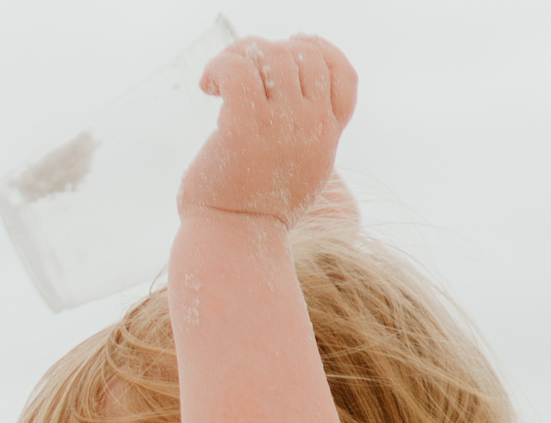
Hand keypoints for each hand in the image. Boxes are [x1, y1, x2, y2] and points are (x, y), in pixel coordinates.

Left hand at [178, 34, 357, 227]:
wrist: (234, 244)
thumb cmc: (257, 213)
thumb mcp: (299, 173)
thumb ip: (303, 134)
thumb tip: (287, 93)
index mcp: (326, 138)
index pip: (342, 73)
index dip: (318, 51)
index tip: (289, 49)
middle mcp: (310, 128)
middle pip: (304, 56)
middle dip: (271, 52)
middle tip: (243, 72)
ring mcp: (280, 127)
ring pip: (270, 56)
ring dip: (240, 56)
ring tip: (220, 80)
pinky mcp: (244, 127)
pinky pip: (236, 69)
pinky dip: (218, 67)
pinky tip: (207, 88)